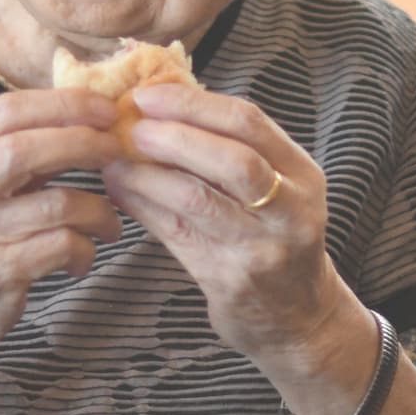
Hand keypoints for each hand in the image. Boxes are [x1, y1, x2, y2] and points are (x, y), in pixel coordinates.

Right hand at [0, 88, 125, 365]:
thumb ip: (16, 153)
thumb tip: (85, 116)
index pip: (5, 110)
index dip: (63, 104)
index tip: (105, 110)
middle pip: (23, 149)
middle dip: (81, 142)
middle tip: (115, 150)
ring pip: (55, 204)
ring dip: (97, 209)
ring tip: (109, 221)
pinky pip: (61, 246)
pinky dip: (85, 248)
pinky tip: (83, 256)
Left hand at [100, 83, 345, 370]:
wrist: (298, 318)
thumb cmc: (275, 238)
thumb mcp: (276, 189)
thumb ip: (231, 149)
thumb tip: (159, 105)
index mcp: (302, 173)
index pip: (249, 122)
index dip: (194, 104)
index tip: (148, 95)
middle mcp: (290, 209)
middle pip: (231, 160)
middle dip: (173, 137)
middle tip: (130, 127)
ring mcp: (262, 248)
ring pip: (197, 199)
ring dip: (147, 175)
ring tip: (113, 161)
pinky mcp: (230, 280)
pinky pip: (176, 234)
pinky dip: (143, 207)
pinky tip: (120, 193)